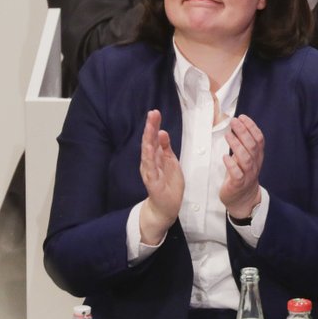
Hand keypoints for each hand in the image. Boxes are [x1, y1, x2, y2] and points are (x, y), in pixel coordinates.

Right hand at [139, 110, 183, 244]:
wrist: (166, 206)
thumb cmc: (168, 183)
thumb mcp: (170, 162)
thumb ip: (166, 148)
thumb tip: (162, 132)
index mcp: (155, 156)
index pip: (153, 138)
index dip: (154, 126)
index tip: (155, 113)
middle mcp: (149, 162)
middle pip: (148, 142)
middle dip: (150, 128)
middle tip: (152, 114)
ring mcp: (149, 172)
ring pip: (147, 154)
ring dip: (148, 141)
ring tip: (149, 128)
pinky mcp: (152, 182)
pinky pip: (150, 169)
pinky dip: (149, 159)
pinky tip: (149, 150)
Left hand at [220, 115, 263, 218]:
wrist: (243, 199)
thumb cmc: (242, 175)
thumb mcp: (246, 158)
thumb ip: (243, 145)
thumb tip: (235, 126)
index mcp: (257, 156)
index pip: (259, 139)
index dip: (252, 127)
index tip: (242, 117)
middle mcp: (255, 164)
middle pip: (252, 146)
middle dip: (243, 132)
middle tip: (233, 121)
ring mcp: (248, 175)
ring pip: (246, 159)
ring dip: (237, 145)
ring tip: (228, 135)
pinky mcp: (238, 184)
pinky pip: (237, 174)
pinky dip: (231, 165)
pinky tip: (225, 157)